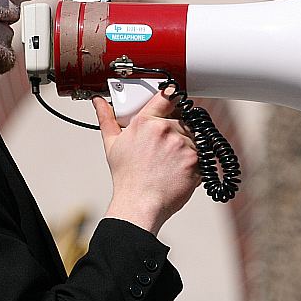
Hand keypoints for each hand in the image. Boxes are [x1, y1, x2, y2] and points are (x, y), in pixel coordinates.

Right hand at [93, 88, 200, 234]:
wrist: (140, 204)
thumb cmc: (127, 178)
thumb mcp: (112, 145)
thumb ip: (107, 119)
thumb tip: (99, 103)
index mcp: (145, 121)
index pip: (166, 96)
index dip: (172, 97)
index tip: (175, 100)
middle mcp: (165, 129)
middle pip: (181, 120)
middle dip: (176, 132)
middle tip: (165, 149)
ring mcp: (182, 144)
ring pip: (192, 138)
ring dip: (186, 147)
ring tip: (169, 163)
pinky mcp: (195, 160)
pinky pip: (201, 155)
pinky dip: (194, 162)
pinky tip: (178, 171)